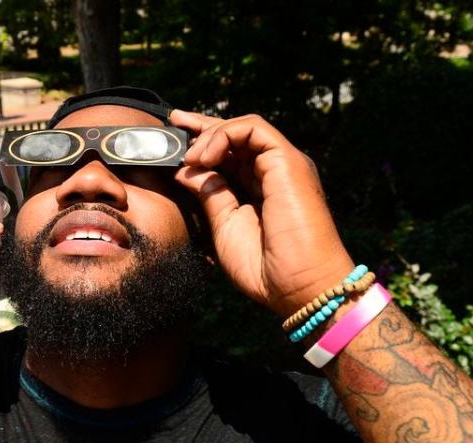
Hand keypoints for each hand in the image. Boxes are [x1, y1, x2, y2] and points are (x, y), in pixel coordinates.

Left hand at [170, 110, 353, 316]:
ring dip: (211, 134)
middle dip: (202, 126)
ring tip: (189, 157)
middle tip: (173, 123)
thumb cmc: (266, 268)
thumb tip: (186, 169)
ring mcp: (284, 164)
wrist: (299, 288)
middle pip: (238, 135)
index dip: (204, 141)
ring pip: (245, 127)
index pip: (232, 153)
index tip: (174, 137)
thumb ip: (209, 194)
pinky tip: (205, 157)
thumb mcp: (225, 226)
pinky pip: (254, 130)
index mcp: (261, 187)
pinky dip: (225, 135)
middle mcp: (275, 171)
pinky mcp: (288, 162)